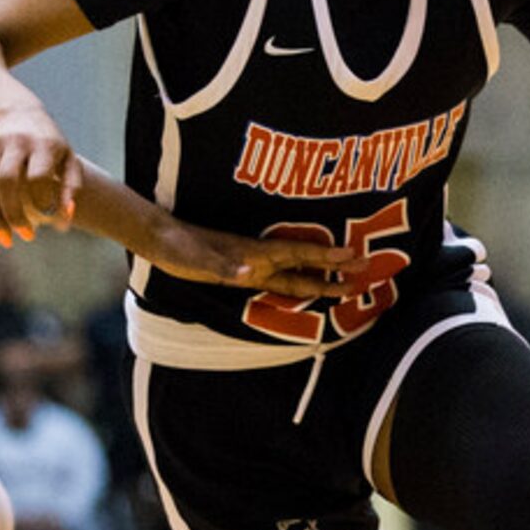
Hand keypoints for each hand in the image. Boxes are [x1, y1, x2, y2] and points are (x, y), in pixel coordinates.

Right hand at [0, 107, 80, 244]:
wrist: (20, 112)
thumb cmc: (51, 146)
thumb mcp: (68, 161)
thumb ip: (70, 189)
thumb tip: (65, 219)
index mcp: (43, 143)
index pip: (37, 176)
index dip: (40, 201)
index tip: (45, 219)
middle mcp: (16, 140)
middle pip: (6, 181)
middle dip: (13, 214)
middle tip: (25, 237)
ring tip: (3, 241)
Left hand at [150, 221, 356, 299]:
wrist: (161, 241)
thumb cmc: (180, 249)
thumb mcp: (200, 259)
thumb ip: (224, 266)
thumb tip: (248, 271)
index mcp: (254, 252)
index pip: (297, 254)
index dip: (324, 256)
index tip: (352, 255)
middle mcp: (259, 257)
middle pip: (305, 264)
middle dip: (335, 267)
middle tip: (367, 268)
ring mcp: (253, 263)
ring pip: (296, 273)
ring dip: (321, 278)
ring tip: (347, 284)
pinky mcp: (242, 270)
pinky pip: (279, 279)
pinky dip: (298, 283)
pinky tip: (306, 288)